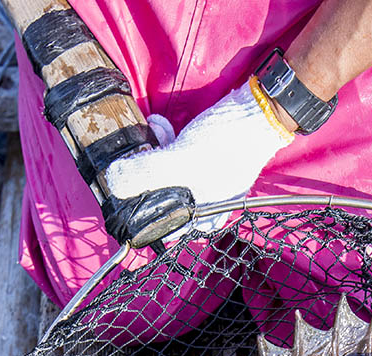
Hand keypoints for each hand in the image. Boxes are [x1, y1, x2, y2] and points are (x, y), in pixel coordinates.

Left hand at [106, 82, 293, 226]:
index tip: (125, 191)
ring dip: (153, 152)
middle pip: (161, 200)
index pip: (160, 227)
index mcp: (201, 218)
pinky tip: (160, 124)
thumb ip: (145, 173)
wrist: (259, 112)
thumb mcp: (180, 160)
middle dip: (145, 176)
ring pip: (167, 176)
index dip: (139, 210)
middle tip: (137, 156)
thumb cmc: (226, 144)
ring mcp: (206, 183)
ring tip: (151, 132)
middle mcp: (204, 206)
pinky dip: (167, 142)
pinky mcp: (206, 161)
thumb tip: (112, 182)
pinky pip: (179, 159)